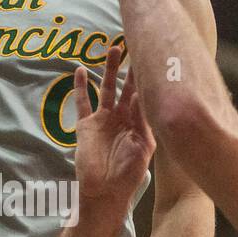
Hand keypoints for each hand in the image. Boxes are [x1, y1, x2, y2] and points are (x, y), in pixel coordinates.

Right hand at [73, 47, 155, 215]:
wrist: (104, 192)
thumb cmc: (128, 174)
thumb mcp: (143, 147)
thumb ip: (144, 122)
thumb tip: (144, 95)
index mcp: (140, 124)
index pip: (146, 95)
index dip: (150, 79)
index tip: (157, 57)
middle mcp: (123, 118)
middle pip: (129, 87)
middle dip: (133, 67)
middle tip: (138, 44)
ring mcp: (104, 120)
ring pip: (107, 88)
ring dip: (110, 70)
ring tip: (113, 48)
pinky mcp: (86, 126)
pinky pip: (82, 102)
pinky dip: (81, 87)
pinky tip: (80, 70)